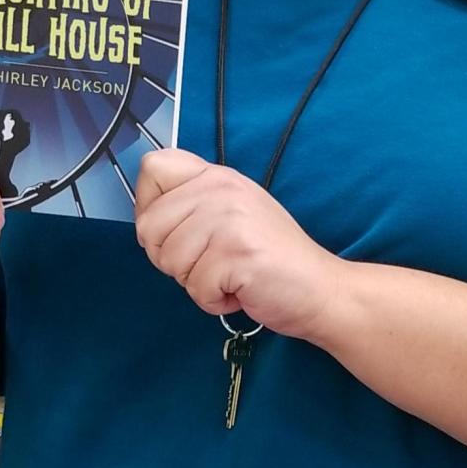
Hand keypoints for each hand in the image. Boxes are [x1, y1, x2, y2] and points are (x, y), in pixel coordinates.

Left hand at [135, 148, 342, 342]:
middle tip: (206, 262)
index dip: (149, 204)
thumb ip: (194, 204)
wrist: (318, 287)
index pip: (153, 166)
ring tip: (227, 274)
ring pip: (169, 260)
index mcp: (217, 176)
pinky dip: (213, 301)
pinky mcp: (237, 254)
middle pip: (149, 224)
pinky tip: (239, 289)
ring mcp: (229, 219)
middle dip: (169, 257)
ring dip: (195, 282)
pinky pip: (195, 288)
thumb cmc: (270, 257)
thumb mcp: (231, 212)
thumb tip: (147, 216)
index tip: (172, 228)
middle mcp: (221, 189)